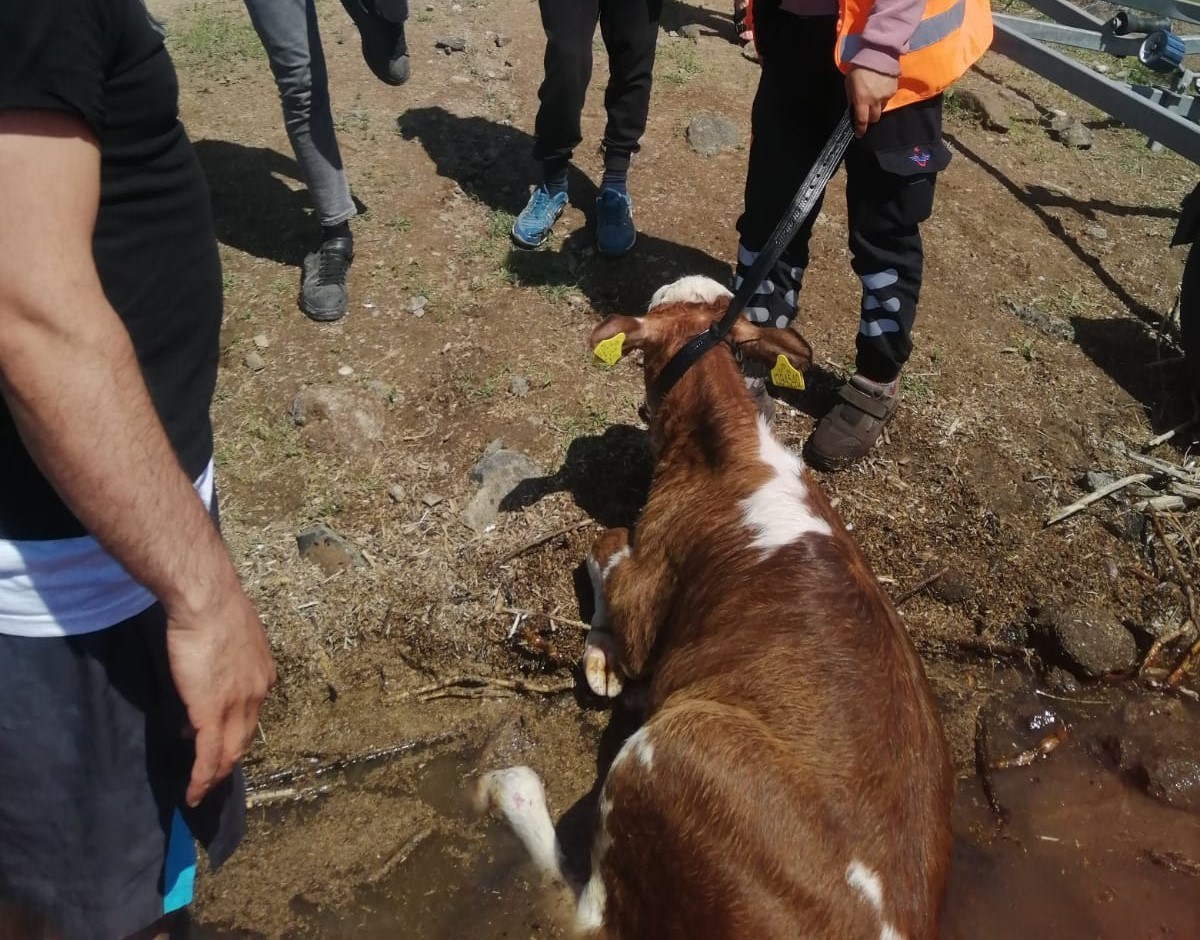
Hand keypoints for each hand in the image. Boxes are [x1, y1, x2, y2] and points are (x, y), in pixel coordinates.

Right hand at [167, 584, 275, 806]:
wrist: (207, 600)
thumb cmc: (214, 607)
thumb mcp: (228, 636)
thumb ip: (223, 659)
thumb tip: (205, 678)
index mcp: (263, 673)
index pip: (251, 711)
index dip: (235, 729)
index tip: (217, 737)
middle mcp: (258, 692)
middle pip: (245, 737)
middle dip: (229, 759)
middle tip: (214, 776)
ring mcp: (237, 704)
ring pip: (229, 752)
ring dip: (214, 776)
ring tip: (201, 793)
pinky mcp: (211, 712)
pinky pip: (208, 754)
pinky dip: (201, 777)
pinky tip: (193, 793)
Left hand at [845, 67, 897, 136]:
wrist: (877, 53)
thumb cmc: (859, 68)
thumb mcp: (849, 84)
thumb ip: (851, 98)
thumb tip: (852, 109)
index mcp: (862, 100)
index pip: (862, 120)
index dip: (860, 129)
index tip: (859, 134)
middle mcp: (875, 101)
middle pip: (874, 118)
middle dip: (870, 118)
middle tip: (866, 113)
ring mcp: (886, 96)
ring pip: (882, 108)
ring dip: (877, 107)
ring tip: (873, 97)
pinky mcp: (893, 89)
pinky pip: (888, 98)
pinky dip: (883, 97)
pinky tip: (880, 88)